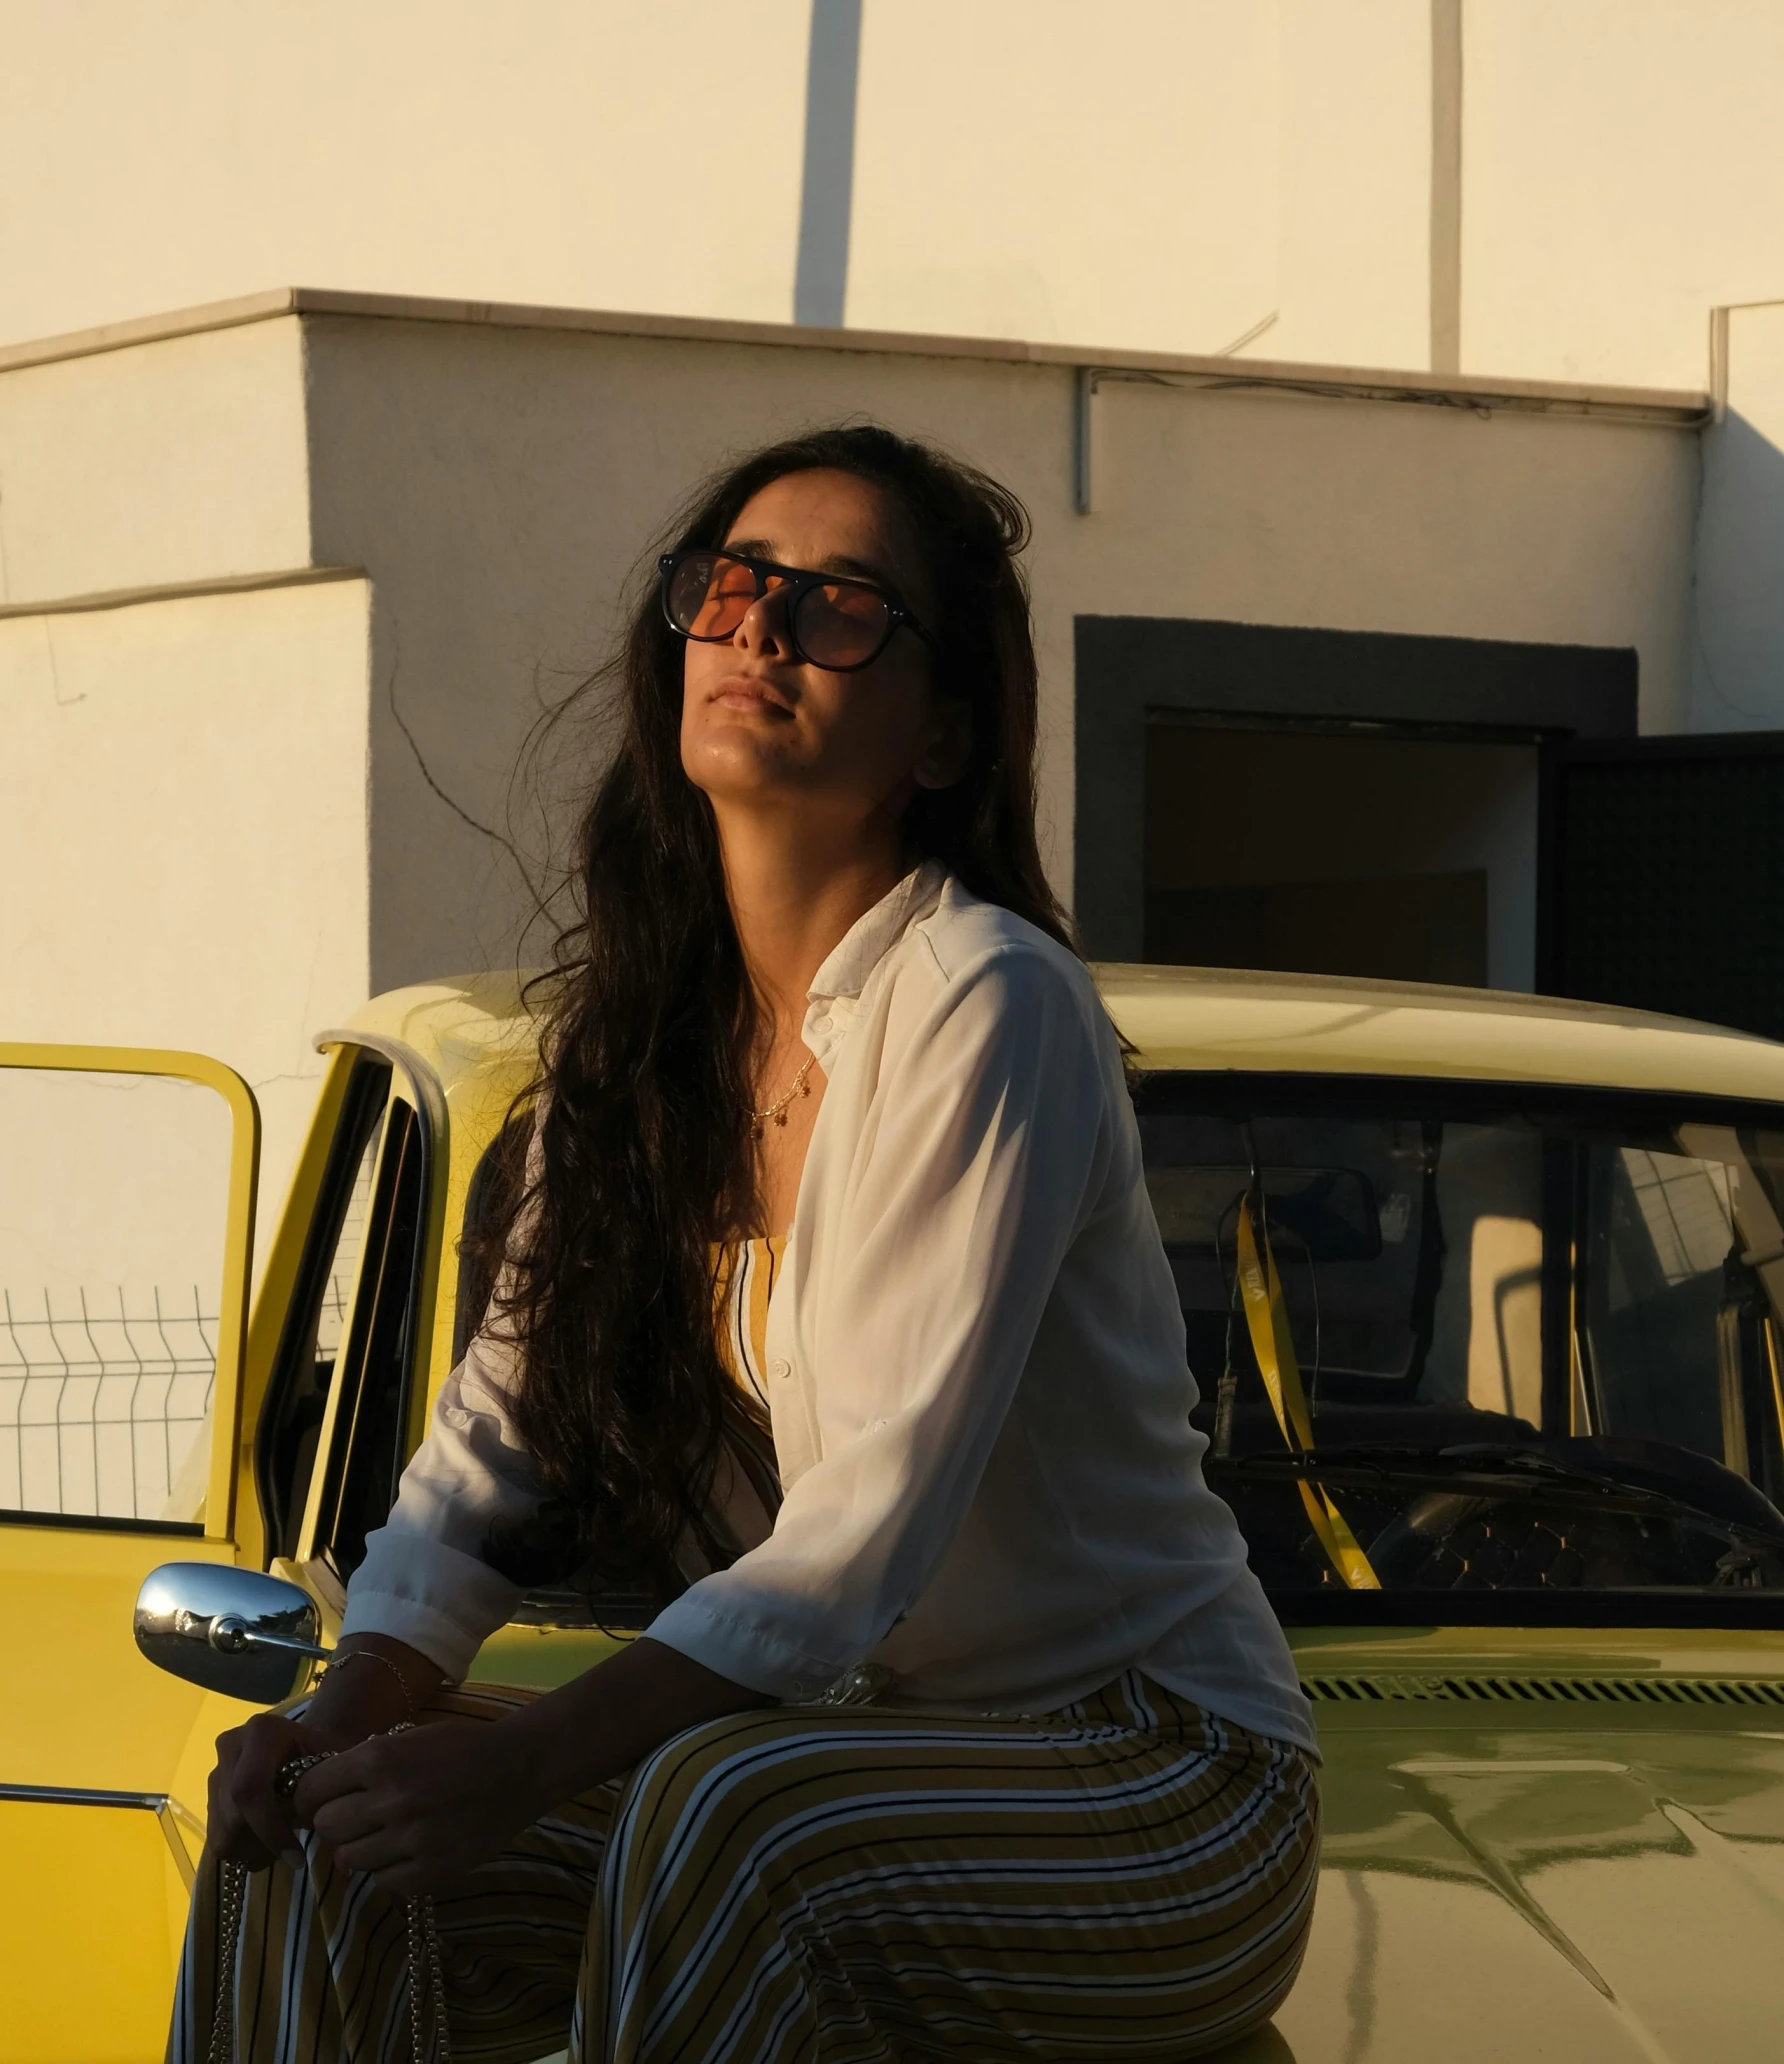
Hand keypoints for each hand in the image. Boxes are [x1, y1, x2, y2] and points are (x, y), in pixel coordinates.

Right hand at [208, 1709, 353, 1869]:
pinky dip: (242, 1851)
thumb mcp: (331, 1767)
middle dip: (263, 1843)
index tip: (297, 1858)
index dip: (270, 1829)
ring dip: (252, 1851)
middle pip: (232, 1816)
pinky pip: (217, 1838)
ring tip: (282, 1845)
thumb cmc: (324, 1755)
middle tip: (292, 1853)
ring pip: (221, 1833)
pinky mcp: (210, 1795)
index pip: (250, 1789)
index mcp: (261, 1731)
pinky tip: (267, 1842)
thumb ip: (316, 1794)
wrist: (306, 1745)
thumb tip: (306, 1827)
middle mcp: (230, 1746)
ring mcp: (216, 1771)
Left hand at [294, 1718, 543, 1895]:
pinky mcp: (430, 1873)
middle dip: (334, 1822)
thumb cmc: (459, 1749)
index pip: (310, 1790)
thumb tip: (317, 1799)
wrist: (519, 1770)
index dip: (309, 1796)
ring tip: (385, 1834)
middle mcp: (390, 1801)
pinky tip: (409, 1850)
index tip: (319, 1800)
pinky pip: (382, 1881)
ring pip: (348, 1859)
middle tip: (357, 1817)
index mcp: (380, 1759)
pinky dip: (389, 1869)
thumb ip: (363, 1766)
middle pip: (326, 1827)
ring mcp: (411, 1841)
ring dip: (359, 1848)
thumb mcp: (407, 1740)